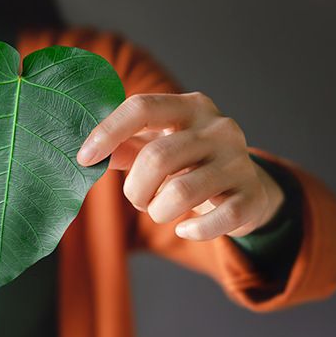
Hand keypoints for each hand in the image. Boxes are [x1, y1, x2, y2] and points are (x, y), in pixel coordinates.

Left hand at [76, 92, 284, 240]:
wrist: (247, 187)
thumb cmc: (189, 163)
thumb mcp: (157, 145)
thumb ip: (124, 147)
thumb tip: (88, 156)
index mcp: (190, 106)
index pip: (142, 107)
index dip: (107, 132)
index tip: (83, 158)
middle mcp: (218, 127)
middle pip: (157, 157)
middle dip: (135, 188)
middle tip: (138, 199)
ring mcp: (239, 160)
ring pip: (180, 192)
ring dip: (158, 210)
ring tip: (160, 210)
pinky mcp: (252, 195)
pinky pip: (215, 221)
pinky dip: (192, 230)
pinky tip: (186, 229)